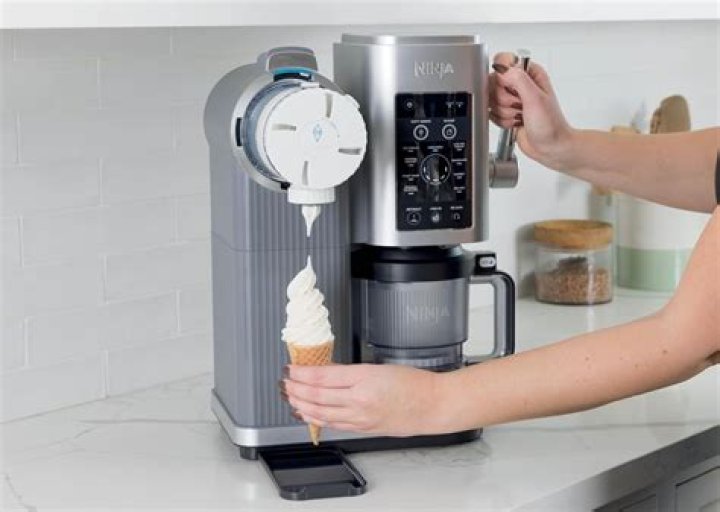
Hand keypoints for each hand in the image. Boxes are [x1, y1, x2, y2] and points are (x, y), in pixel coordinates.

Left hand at [282, 363, 450, 436]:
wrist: (432, 405)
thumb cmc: (414, 384)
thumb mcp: (378, 367)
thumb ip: (350, 371)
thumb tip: (327, 370)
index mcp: (363, 379)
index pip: (322, 376)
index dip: (301, 373)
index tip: (290, 368)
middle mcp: (359, 400)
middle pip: (316, 396)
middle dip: (295, 389)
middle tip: (283, 383)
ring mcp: (360, 417)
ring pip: (321, 413)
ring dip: (301, 405)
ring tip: (289, 398)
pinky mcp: (363, 428)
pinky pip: (334, 424)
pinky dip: (316, 419)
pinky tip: (308, 415)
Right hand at [490, 52, 575, 170]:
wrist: (550, 147)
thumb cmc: (550, 125)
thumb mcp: (536, 98)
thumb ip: (519, 79)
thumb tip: (502, 69)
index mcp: (529, 72)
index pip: (502, 61)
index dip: (502, 77)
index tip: (512, 89)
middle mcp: (519, 83)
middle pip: (492, 83)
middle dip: (504, 100)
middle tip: (520, 106)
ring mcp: (511, 98)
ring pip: (491, 100)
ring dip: (505, 113)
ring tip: (520, 116)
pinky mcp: (505, 111)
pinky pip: (491, 113)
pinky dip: (501, 121)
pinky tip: (515, 123)